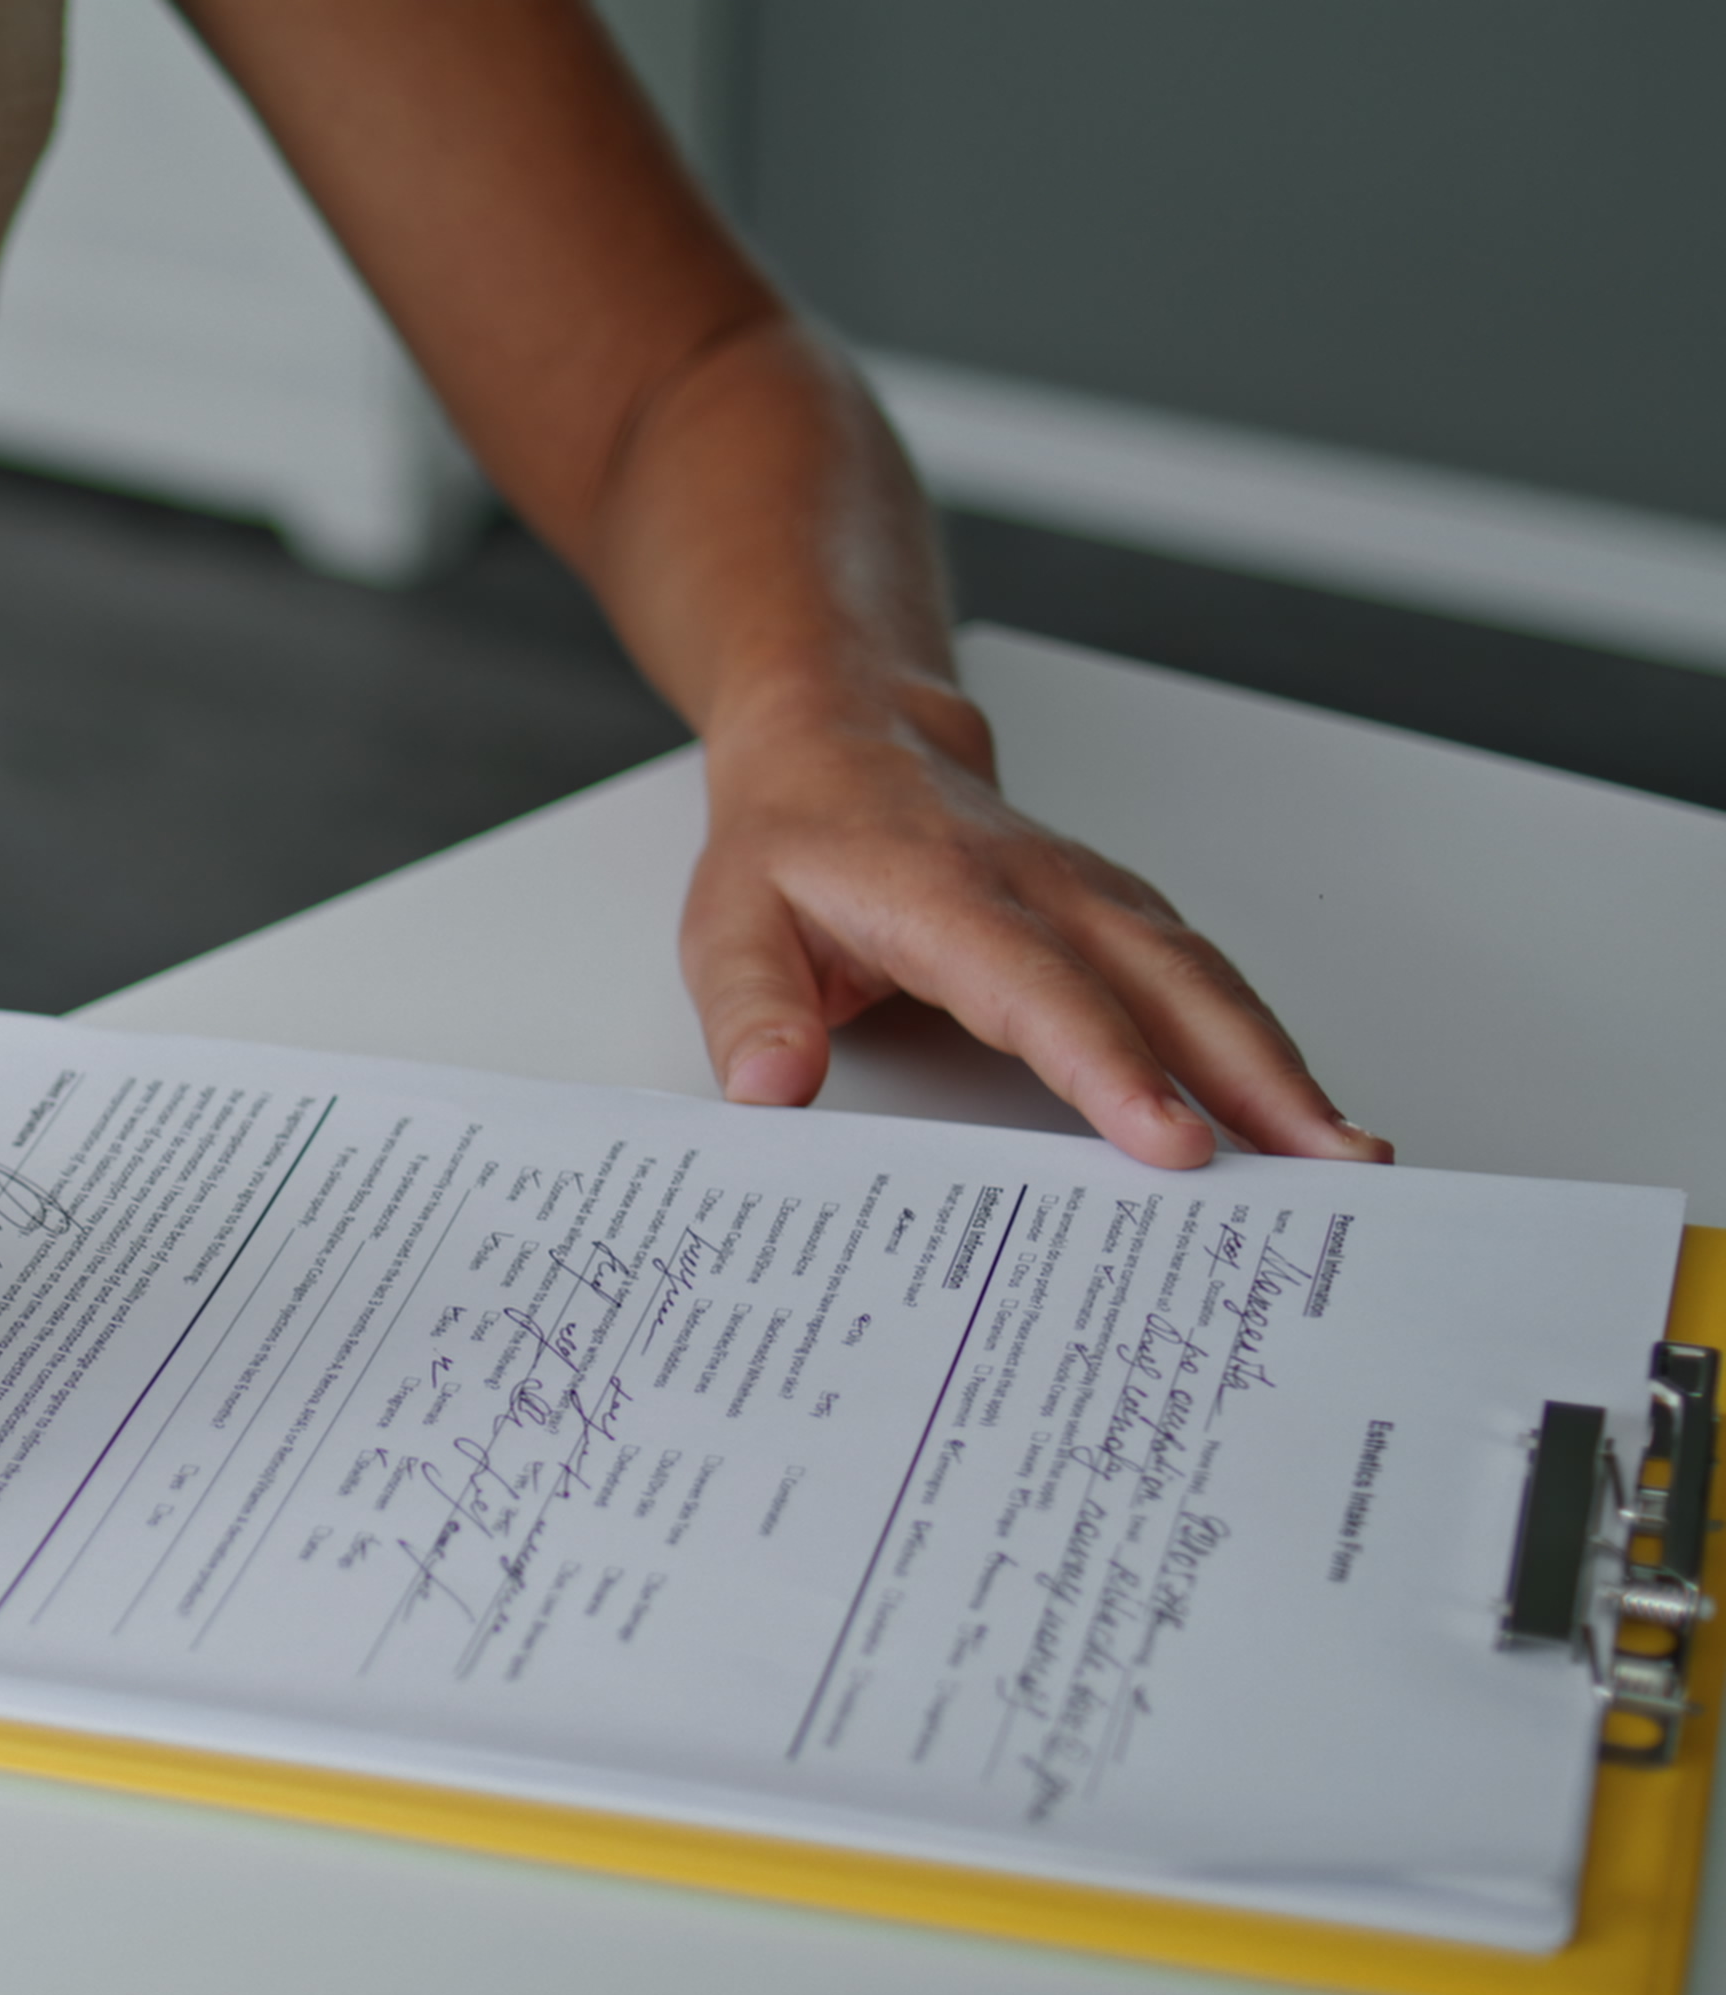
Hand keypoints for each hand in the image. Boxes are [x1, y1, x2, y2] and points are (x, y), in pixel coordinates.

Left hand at [680, 682, 1388, 1170]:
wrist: (844, 740)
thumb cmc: (793, 841)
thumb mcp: (730, 925)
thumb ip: (752, 1011)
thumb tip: (772, 1090)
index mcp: (950, 899)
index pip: (1045, 994)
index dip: (1115, 1071)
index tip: (1175, 1144)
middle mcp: (1048, 893)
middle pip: (1172, 987)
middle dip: (1259, 1080)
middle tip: (1332, 1169)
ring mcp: (1099, 899)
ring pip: (1208, 983)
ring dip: (1284, 1068)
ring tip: (1348, 1157)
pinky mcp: (1125, 918)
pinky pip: (1205, 983)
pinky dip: (1262, 1046)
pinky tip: (1302, 1114)